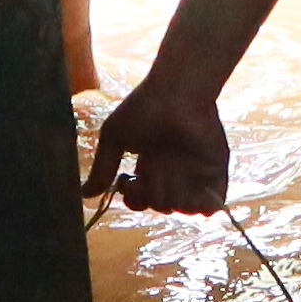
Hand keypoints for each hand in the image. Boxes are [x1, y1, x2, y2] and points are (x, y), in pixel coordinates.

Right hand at [85, 72, 229, 214]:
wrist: (178, 92)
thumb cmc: (144, 109)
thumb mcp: (113, 138)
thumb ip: (102, 168)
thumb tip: (84, 195)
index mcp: (150, 165)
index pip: (142, 199)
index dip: (134, 198)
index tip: (127, 179)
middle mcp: (173, 172)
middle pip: (161, 206)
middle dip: (153, 195)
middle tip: (154, 169)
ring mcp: (195, 173)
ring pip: (184, 209)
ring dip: (174, 199)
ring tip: (172, 176)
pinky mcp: (215, 171)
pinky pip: (212, 206)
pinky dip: (204, 207)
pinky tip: (193, 191)